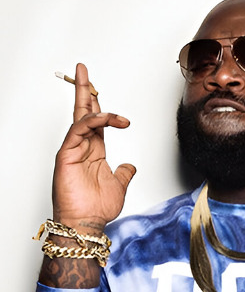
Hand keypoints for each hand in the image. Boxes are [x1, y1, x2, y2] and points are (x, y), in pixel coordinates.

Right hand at [52, 63, 135, 233]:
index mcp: (95, 152)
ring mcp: (73, 150)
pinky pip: (79, 130)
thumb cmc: (98, 207)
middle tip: (83, 69)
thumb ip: (124, 173)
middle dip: (83, 90)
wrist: (87, 222)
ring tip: (102, 97)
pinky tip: (106, 118)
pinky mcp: (67, 155)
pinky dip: (92, 121)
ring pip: (81, 118)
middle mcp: (83, 148)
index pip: (95, 122)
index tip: (97, 88)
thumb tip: (130, 166)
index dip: (97, 104)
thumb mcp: (119, 185)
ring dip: (93, 105)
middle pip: (83, 112)